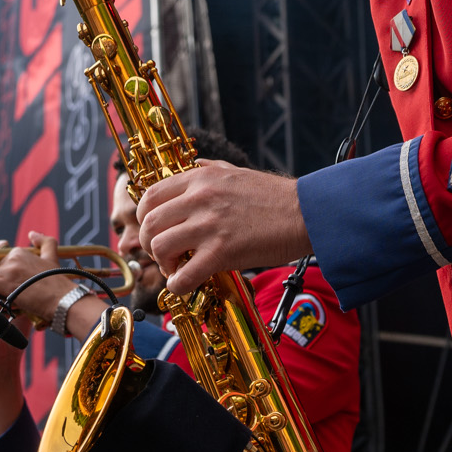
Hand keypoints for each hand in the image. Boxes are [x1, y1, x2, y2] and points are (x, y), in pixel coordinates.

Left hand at [0, 236, 59, 319]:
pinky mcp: (5, 283)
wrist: (63, 299)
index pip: (0, 263)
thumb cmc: (58, 283)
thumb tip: (33, 233)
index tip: (5, 286)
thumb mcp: (52, 257)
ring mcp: (8, 270)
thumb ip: (44, 242)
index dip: (0, 275)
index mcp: (20, 253)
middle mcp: (12, 258)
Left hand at [137, 164, 311, 296]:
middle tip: (165, 253)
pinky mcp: (221, 252)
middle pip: (149, 223)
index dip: (144, 218)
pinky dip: (177, 285)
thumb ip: (210, 169)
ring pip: (159, 247)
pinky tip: (186, 284)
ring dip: (163, 263)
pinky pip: (183, 275)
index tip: (154, 230)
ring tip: (178, 268)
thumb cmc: (276, 197)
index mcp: (200, 178)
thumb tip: (192, 166)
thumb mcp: (236, 172)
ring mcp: (209, 225)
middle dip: (149, 243)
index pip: (150, 195)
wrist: (307, 213)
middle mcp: (199, 199)